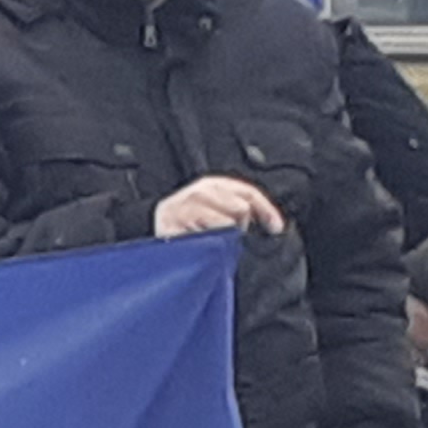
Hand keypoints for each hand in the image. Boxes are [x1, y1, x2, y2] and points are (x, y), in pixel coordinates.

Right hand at [155, 176, 286, 240]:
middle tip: (230, 235)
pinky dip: (211, 244)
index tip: (276, 228)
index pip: (250, 193)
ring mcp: (190, 206)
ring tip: (212, 239)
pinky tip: (201, 242)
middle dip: (241, 225)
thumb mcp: (213, 204)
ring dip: (225, 236)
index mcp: (214, 183)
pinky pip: (209, 236)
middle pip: (241, 208)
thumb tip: (266, 220)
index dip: (267, 211)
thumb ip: (236, 205)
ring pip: (227, 223)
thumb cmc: (186, 217)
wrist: (151, 222)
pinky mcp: (180, 222)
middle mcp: (203, 191)